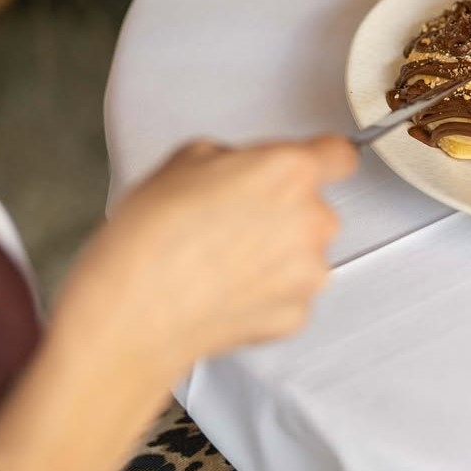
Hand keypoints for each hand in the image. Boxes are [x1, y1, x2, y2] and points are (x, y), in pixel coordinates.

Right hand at [53, 135, 357, 373]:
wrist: (133, 313)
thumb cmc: (151, 239)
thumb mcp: (186, 159)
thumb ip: (235, 157)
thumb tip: (242, 168)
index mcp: (290, 172)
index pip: (338, 154)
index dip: (322, 157)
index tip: (317, 163)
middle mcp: (312, 220)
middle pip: (315, 207)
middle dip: (284, 211)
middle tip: (234, 221)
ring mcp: (309, 272)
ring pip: (305, 253)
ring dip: (278, 254)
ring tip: (223, 261)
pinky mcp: (297, 315)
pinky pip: (291, 294)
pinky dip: (267, 293)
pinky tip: (226, 290)